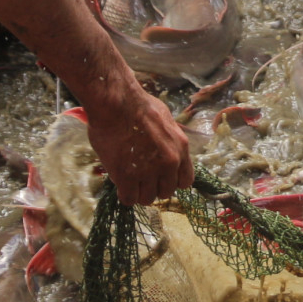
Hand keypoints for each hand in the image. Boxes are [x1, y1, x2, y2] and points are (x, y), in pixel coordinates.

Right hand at [85, 87, 193, 205]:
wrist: (117, 102)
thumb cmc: (137, 105)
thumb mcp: (165, 120)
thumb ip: (168, 141)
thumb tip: (164, 150)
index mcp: (180, 148)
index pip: (185, 181)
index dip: (171, 180)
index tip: (160, 177)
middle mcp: (169, 162)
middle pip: (166, 192)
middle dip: (153, 186)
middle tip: (140, 176)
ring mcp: (149, 171)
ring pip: (147, 198)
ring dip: (137, 191)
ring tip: (128, 178)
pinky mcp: (128, 177)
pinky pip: (129, 199)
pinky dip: (124, 193)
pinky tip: (119, 181)